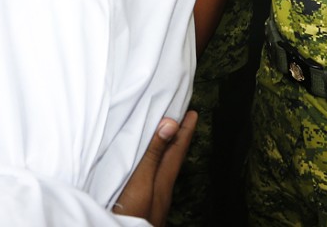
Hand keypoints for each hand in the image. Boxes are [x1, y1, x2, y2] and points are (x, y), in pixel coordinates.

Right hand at [113, 110, 197, 226]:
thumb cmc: (134, 213)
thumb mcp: (141, 181)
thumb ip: (153, 155)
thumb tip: (171, 124)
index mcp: (163, 179)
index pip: (177, 149)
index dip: (185, 130)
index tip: (192, 113)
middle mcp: (162, 187)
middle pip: (174, 157)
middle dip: (179, 137)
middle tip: (185, 119)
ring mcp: (154, 197)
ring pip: (164, 166)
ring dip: (167, 149)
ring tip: (168, 135)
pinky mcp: (144, 203)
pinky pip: (154, 175)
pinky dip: (155, 162)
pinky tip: (148, 166)